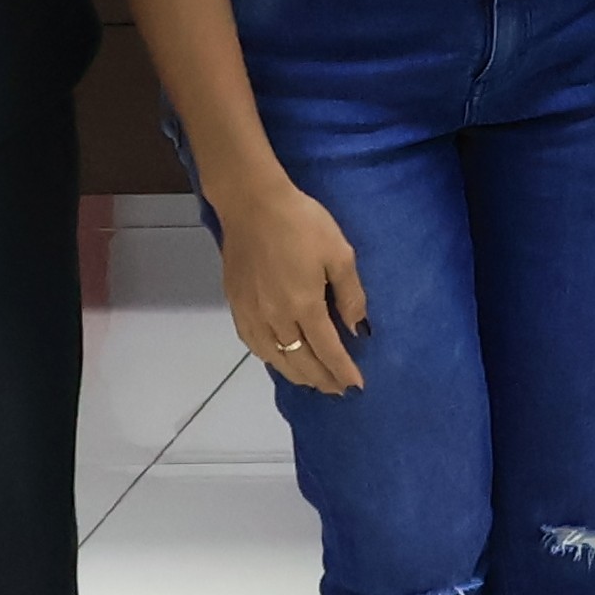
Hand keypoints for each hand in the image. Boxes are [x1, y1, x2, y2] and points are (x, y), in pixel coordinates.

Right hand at [214, 174, 369, 394]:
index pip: (328, 350)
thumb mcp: (339, 253)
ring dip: (296, 374)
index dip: (342, 370)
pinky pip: (254, 344)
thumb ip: (350, 294)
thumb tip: (358, 328)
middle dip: (322, 378)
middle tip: (338, 389)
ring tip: (313, 381)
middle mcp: (276, 318)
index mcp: (304, 306)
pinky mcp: (236, 305)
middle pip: (301, 361)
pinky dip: (270, 359)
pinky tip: (279, 359)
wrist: (252, 205)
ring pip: (275, 358)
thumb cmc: (302, 223)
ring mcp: (252, 313)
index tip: (356, 385)